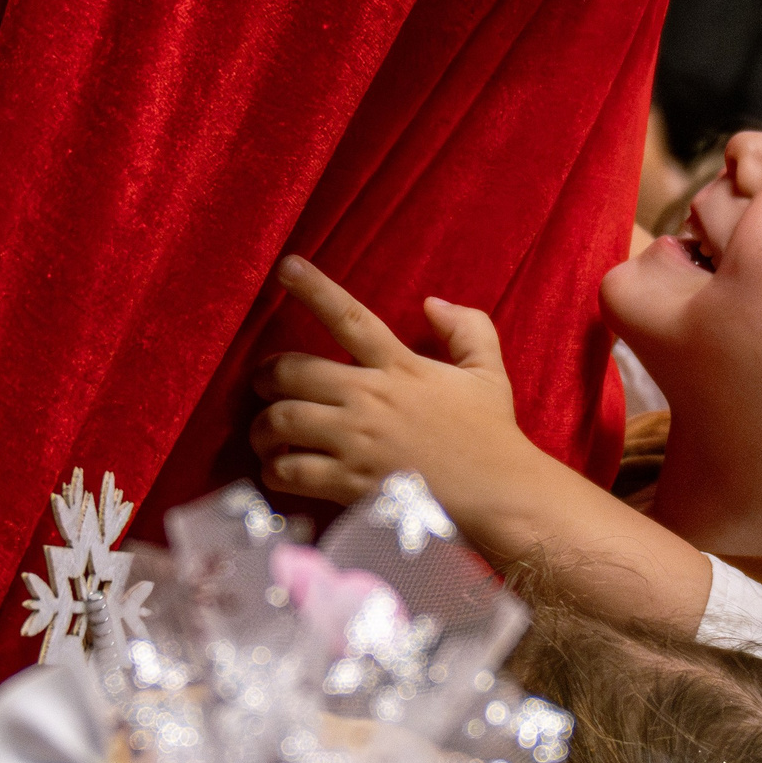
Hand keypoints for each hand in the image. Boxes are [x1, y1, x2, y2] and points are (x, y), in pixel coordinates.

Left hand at [251, 257, 538, 507]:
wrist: (499, 495)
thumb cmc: (493, 436)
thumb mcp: (488, 373)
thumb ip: (468, 329)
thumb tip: (433, 303)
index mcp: (400, 366)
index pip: (349, 318)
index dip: (314, 289)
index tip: (286, 268)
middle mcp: (370, 397)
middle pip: (292, 372)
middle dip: (265, 376)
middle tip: (263, 385)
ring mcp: (357, 441)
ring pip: (281, 420)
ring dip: (262, 427)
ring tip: (265, 433)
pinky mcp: (349, 482)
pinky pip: (290, 470)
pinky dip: (275, 470)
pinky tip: (279, 470)